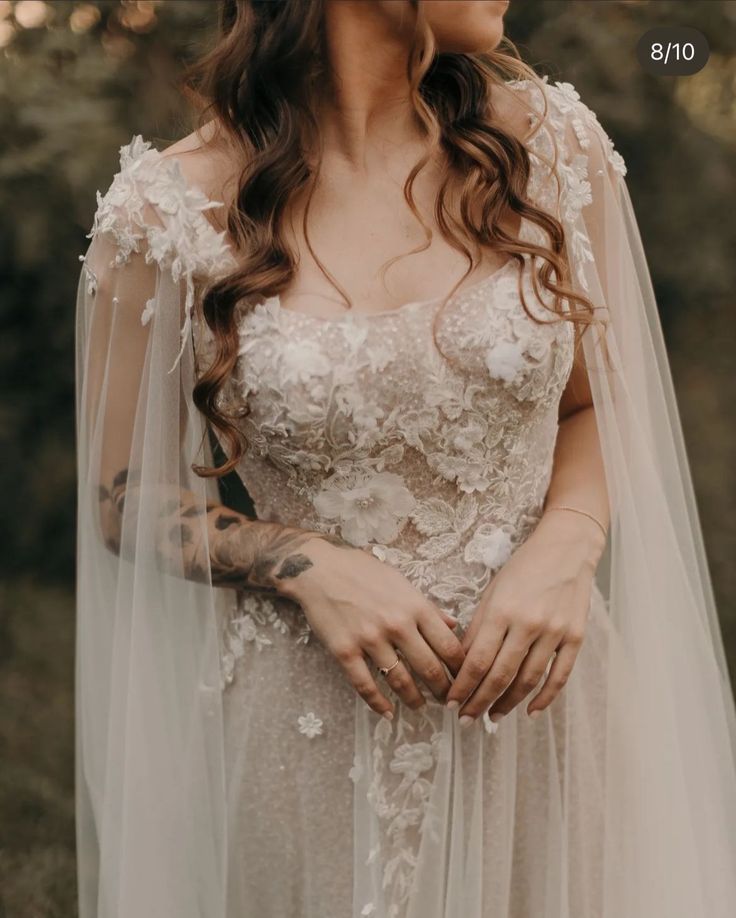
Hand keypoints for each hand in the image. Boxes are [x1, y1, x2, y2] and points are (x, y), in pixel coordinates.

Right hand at [277, 536, 465, 718]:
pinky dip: (378, 704)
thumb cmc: (362, 571)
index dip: (461, 668)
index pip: (449, 646)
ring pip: (400, 681)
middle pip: (430, 668)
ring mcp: (369, 639)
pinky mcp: (345, 651)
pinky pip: (365, 685)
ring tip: (420, 706)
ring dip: (414, 699)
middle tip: (448, 701)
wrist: (318, 569)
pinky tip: (387, 713)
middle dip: (443, 690)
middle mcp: (396, 624)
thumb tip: (453, 624)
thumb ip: (427, 606)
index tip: (464, 679)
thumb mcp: (401, 581)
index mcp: (415, 606)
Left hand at [445, 510, 604, 723]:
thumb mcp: (492, 592)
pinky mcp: (575, 637)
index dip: (463, 686)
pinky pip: (559, 676)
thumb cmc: (523, 569)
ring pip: (528, 680)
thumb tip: (462, 664)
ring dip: (508, 703)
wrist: (566, 549)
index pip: (477, 660)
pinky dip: (545, 698)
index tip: (452, 702)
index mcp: (502, 611)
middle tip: (468, 718)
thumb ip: (478, 628)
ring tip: (493, 716)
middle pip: (500, 675)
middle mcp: (528, 623)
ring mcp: (554, 632)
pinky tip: (530, 711)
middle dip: (480, 701)